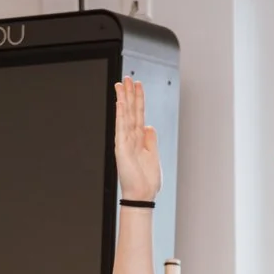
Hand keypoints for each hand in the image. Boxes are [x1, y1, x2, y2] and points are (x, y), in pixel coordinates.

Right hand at [114, 78, 160, 200]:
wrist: (142, 195)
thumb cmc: (147, 179)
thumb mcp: (153, 155)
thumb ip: (151, 140)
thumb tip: (149, 126)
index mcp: (139, 139)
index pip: (138, 114)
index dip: (138, 99)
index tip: (137, 85)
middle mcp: (131, 138)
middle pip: (130, 111)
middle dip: (129, 94)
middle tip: (127, 78)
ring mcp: (125, 141)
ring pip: (125, 115)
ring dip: (123, 99)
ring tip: (122, 84)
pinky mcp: (121, 148)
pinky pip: (121, 128)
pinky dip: (121, 115)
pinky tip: (120, 104)